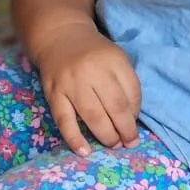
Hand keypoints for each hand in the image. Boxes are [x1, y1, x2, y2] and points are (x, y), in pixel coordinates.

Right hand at [34, 22, 141, 154]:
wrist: (61, 37)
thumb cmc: (93, 54)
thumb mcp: (115, 58)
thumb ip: (125, 83)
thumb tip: (132, 119)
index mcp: (113, 60)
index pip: (132, 92)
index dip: (136, 112)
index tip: (135, 122)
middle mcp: (93, 71)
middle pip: (115, 106)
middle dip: (125, 129)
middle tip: (129, 142)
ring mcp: (72, 83)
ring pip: (92, 116)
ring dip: (106, 135)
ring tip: (114, 145)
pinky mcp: (54, 94)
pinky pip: (64, 120)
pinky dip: (75, 138)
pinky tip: (85, 151)